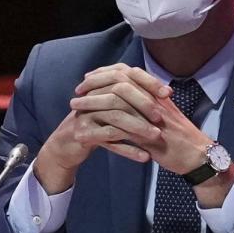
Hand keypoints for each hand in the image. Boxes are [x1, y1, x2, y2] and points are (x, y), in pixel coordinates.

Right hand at [35, 64, 168, 193]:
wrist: (66, 145)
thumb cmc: (95, 125)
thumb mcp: (112, 109)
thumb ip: (132, 99)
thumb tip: (164, 92)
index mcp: (101, 85)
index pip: (127, 75)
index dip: (148, 82)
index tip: (167, 94)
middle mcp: (92, 95)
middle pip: (121, 93)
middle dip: (144, 105)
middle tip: (161, 118)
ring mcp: (86, 114)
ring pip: (116, 117)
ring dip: (138, 127)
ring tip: (156, 137)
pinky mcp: (83, 133)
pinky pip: (109, 140)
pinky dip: (129, 149)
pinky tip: (144, 157)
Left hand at [74, 64, 233, 206]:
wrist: (198, 156)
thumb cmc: (180, 136)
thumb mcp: (164, 112)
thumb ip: (147, 101)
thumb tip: (128, 92)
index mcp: (156, 93)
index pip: (126, 73)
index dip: (105, 74)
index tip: (88, 78)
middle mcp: (153, 101)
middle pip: (118, 84)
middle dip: (94, 86)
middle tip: (77, 92)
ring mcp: (150, 119)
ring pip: (116, 104)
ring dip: (93, 105)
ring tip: (74, 108)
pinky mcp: (148, 138)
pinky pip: (120, 131)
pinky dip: (101, 130)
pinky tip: (86, 132)